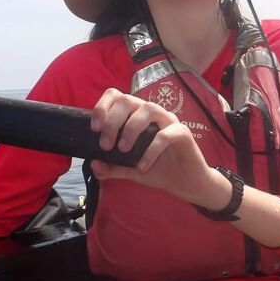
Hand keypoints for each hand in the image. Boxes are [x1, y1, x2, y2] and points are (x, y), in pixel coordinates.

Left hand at [89, 88, 221, 205]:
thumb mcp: (129, 170)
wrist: (185, 184)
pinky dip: (150, 150)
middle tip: (106, 144)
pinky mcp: (183, 133)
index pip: (117, 96)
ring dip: (131, 128)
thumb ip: (112, 167)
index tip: (94, 129)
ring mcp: (168, 121)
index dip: (102, 107)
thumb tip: (93, 163)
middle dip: (113, 121)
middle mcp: (152, 113)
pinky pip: (165, 135)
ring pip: (148, 109)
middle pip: (128, 100)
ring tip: (123, 149)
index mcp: (137, 116)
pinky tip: (142, 166)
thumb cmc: (158, 170)